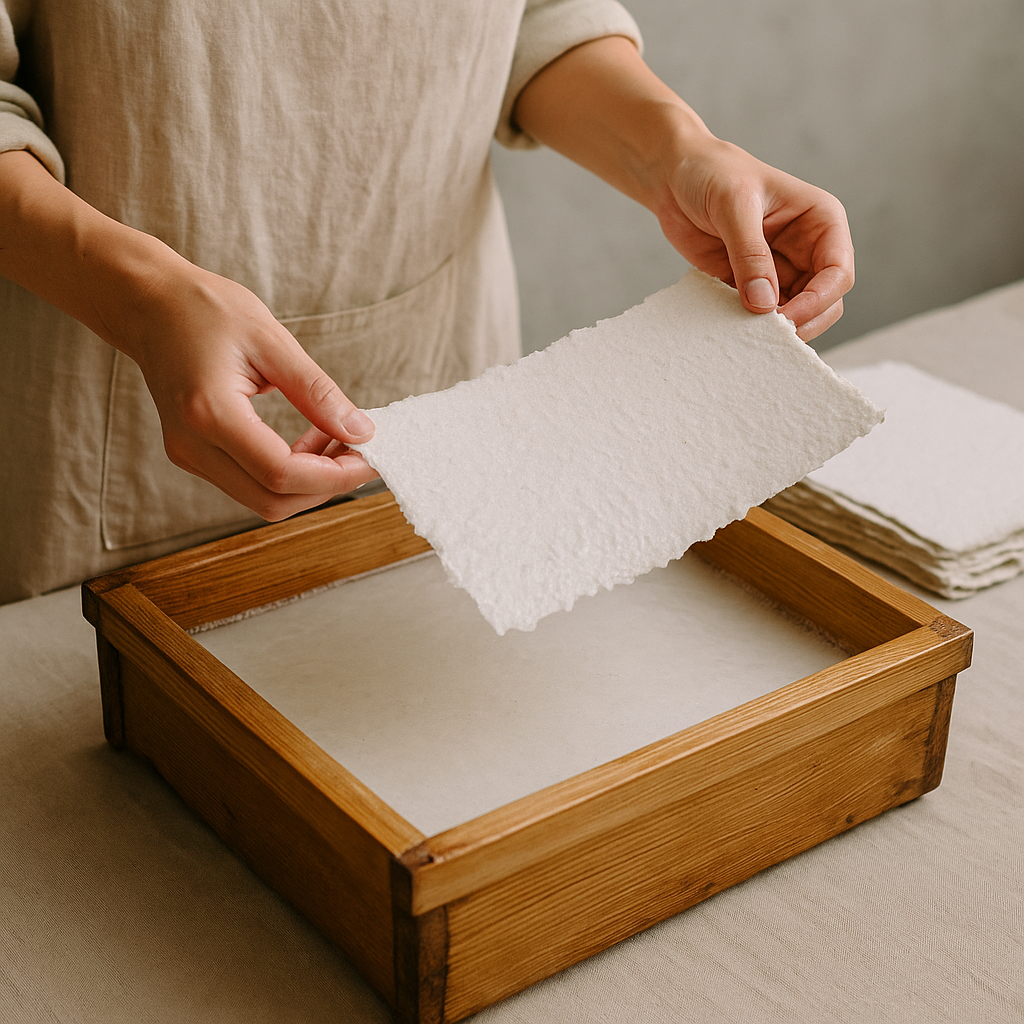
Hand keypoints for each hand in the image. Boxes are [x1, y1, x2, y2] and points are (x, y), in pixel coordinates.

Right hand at [122, 259, 378, 520]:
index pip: (281, 473)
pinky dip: (289, 474)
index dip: (334, 475)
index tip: (370, 457)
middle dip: (326, 486)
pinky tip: (312, 442)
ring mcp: (189, 455)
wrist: (148, 304)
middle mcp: (192, 446)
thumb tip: (361, 431)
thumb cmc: (205, 309)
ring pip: (263, 500)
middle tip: (361, 452)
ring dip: (310, 482)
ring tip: (340, 441)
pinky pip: (250, 484)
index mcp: (209, 413)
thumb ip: (316, 392)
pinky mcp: (194, 455)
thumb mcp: (271, 340)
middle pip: (272, 501)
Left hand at [654, 134, 853, 340]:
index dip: (819, 300)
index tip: (785, 316)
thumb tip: (763, 303)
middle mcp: (807, 249)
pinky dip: (749, 328)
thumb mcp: (733, 205)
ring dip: (775, 329)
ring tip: (747, 333)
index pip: (838, 271)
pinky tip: (731, 330)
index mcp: (820, 221)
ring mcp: (780, 271)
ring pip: (796, 315)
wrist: (675, 178)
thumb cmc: (712, 174)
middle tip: (766, 333)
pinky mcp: (751, 286)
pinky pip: (760, 316)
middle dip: (802, 320)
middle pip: (825, 301)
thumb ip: (750, 254)